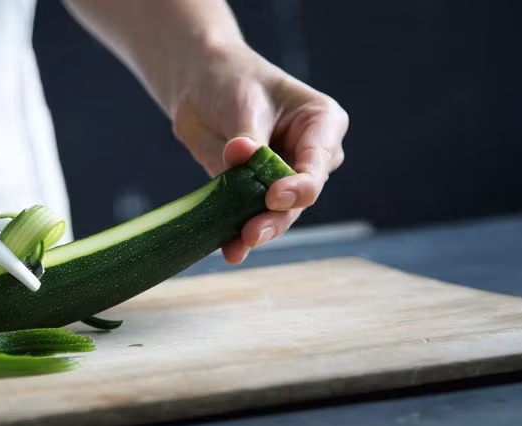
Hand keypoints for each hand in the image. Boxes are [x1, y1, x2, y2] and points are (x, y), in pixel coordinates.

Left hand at [172, 43, 348, 262]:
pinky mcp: (252, 193)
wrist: (199, 84)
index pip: (317, 163)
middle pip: (300, 196)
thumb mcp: (244, 101)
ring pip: (278, 213)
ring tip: (239, 244)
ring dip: (259, 230)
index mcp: (322, 124)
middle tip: (252, 232)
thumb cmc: (233, 80)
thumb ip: (247, 135)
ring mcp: (283, 178)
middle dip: (277, 217)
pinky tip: (230, 250)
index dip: (299, 185)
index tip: (274, 196)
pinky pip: (249, 216)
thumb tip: (241, 154)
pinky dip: (238, 234)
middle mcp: (309, 156)